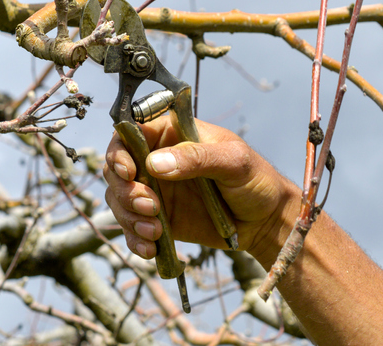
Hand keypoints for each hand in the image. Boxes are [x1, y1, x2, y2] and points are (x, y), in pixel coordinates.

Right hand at [103, 116, 298, 264]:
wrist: (266, 221)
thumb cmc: (256, 179)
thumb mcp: (234, 161)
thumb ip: (197, 158)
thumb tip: (155, 163)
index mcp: (173, 134)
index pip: (131, 132)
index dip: (119, 151)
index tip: (128, 172)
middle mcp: (158, 159)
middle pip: (116, 169)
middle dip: (124, 191)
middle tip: (150, 207)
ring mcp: (156, 189)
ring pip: (120, 199)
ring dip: (129, 217)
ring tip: (155, 231)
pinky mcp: (159, 218)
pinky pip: (133, 227)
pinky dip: (134, 238)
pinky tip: (150, 248)